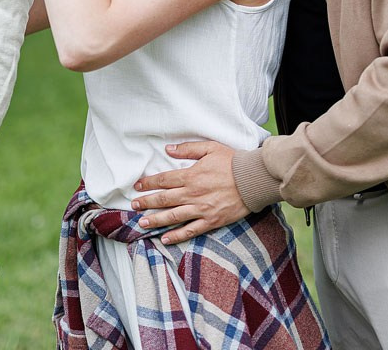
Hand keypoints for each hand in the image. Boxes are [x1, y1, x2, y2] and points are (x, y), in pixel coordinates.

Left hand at [131, 141, 247, 243]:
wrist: (253, 180)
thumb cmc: (233, 162)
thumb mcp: (210, 148)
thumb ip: (188, 149)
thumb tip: (168, 149)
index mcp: (191, 176)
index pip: (164, 180)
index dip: (149, 183)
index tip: (138, 186)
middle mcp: (193, 194)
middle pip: (164, 200)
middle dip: (147, 203)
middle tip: (134, 206)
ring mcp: (201, 209)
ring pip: (173, 217)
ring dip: (156, 220)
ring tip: (143, 223)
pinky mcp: (211, 221)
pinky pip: (191, 230)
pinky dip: (177, 236)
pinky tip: (165, 239)